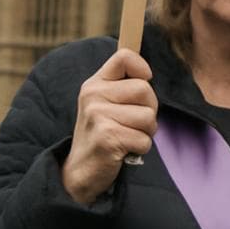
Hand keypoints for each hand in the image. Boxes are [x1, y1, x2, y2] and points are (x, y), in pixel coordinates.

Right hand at [61, 48, 158, 205]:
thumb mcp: (106, 103)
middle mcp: (93, 96)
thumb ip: (123, 85)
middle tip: (132, 123)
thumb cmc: (103, 133)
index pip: (124, 57)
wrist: (80, 171)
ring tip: (127, 136)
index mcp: (94, 84)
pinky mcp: (107, 138)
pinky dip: (140, 148)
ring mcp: (98, 117)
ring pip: (148, 116)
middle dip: (149, 109)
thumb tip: (147, 70)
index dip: (142, 68)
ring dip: (145, 132)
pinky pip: (144, 139)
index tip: (144, 81)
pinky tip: (123, 150)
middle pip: (145, 89)